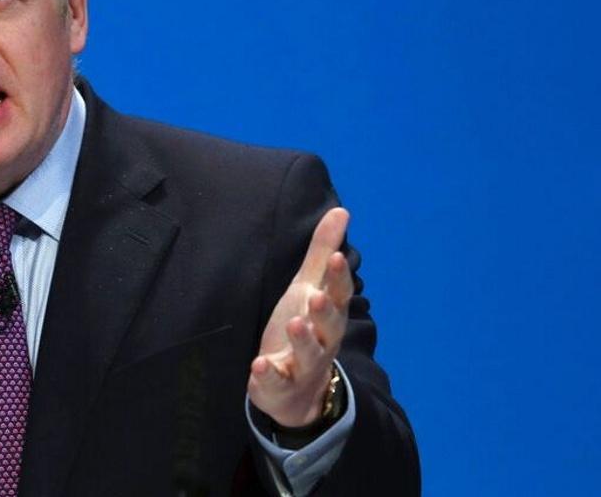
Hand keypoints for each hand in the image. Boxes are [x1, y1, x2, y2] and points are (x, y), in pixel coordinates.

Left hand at [248, 208, 353, 427]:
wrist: (297, 391)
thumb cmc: (304, 328)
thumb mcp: (309, 288)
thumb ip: (322, 252)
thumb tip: (341, 211)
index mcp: (328, 315)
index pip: (338, 294)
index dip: (338, 277)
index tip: (336, 256)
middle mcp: (322, 341)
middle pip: (330, 327)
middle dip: (325, 312)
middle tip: (317, 297)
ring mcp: (303, 366)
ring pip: (308, 354)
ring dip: (303, 340)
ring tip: (295, 323)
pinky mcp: (280, 386)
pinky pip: (276, 382)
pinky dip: (269, 375)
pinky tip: (259, 365)